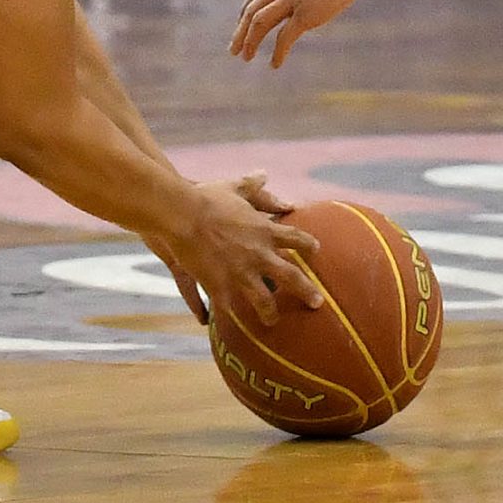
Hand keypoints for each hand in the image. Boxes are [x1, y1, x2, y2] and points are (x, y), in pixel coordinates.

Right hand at [164, 174, 321, 325]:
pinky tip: (231, 328)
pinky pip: (230, 309)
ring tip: (273, 321)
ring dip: (270, 313)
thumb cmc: (208, 198)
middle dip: (306, 291)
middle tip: (317, 303)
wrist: (184, 216)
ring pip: (264, 300)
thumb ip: (251, 185)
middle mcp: (260, 254)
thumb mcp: (233, 187)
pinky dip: (231, 318)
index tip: (316, 250)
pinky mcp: (221, 286)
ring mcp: (241, 273)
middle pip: (291, 277)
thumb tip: (264, 174)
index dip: (307, 245)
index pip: (295, 238)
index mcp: (265, 230)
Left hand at [231, 0, 367, 67]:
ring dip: (250, 42)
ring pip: (260, 23)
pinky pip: (285, 38)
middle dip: (241, 30)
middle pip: (252, 8)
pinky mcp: (303, 15)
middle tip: (234, 47)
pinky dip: (278, 53)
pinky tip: (275, 64)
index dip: (248, 7)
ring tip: (245, 57)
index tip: (243, 20)